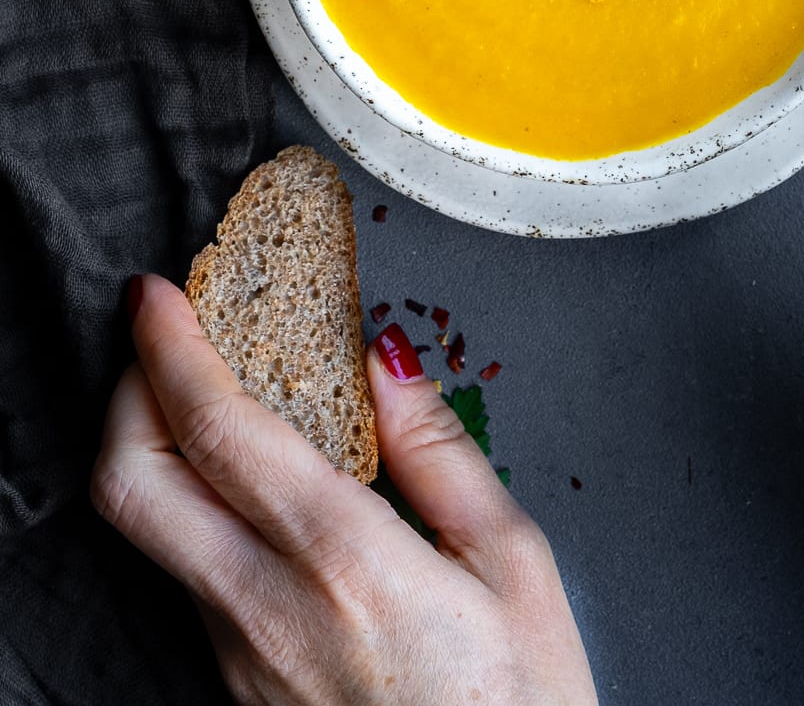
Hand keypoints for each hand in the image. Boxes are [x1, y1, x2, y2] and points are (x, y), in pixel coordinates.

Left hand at [92, 275, 596, 703]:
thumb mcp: (515, 562)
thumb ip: (440, 449)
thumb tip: (388, 361)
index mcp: (344, 561)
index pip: (217, 431)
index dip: (171, 348)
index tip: (158, 295)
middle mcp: (267, 613)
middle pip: (133, 486)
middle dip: (129, 391)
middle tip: (164, 338)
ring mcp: (240, 660)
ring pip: (156, 533)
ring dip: (163, 448)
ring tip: (217, 397)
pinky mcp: (238, 689)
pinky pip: (194, 578)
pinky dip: (200, 508)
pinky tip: (254, 488)